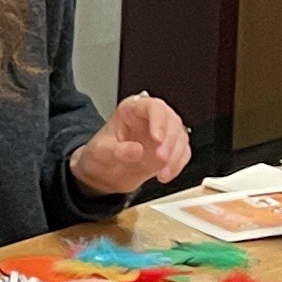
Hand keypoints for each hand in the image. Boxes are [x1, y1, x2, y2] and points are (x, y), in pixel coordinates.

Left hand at [70, 92, 191, 197]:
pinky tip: (165, 175)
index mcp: (131, 111)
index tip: (157, 138)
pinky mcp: (168, 150)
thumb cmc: (99, 156)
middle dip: (170, 141)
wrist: (102, 174)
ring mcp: (162, 134)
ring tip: (162, 172)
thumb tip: (136, 150)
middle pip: (172, 121)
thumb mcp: (100, 152)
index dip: (159, 121)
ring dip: (175, 156)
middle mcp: (150, 119)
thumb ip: (117, 150)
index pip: (153, 107)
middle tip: (161, 159)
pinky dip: (177, 165)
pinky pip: (182, 153)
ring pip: (180, 137)